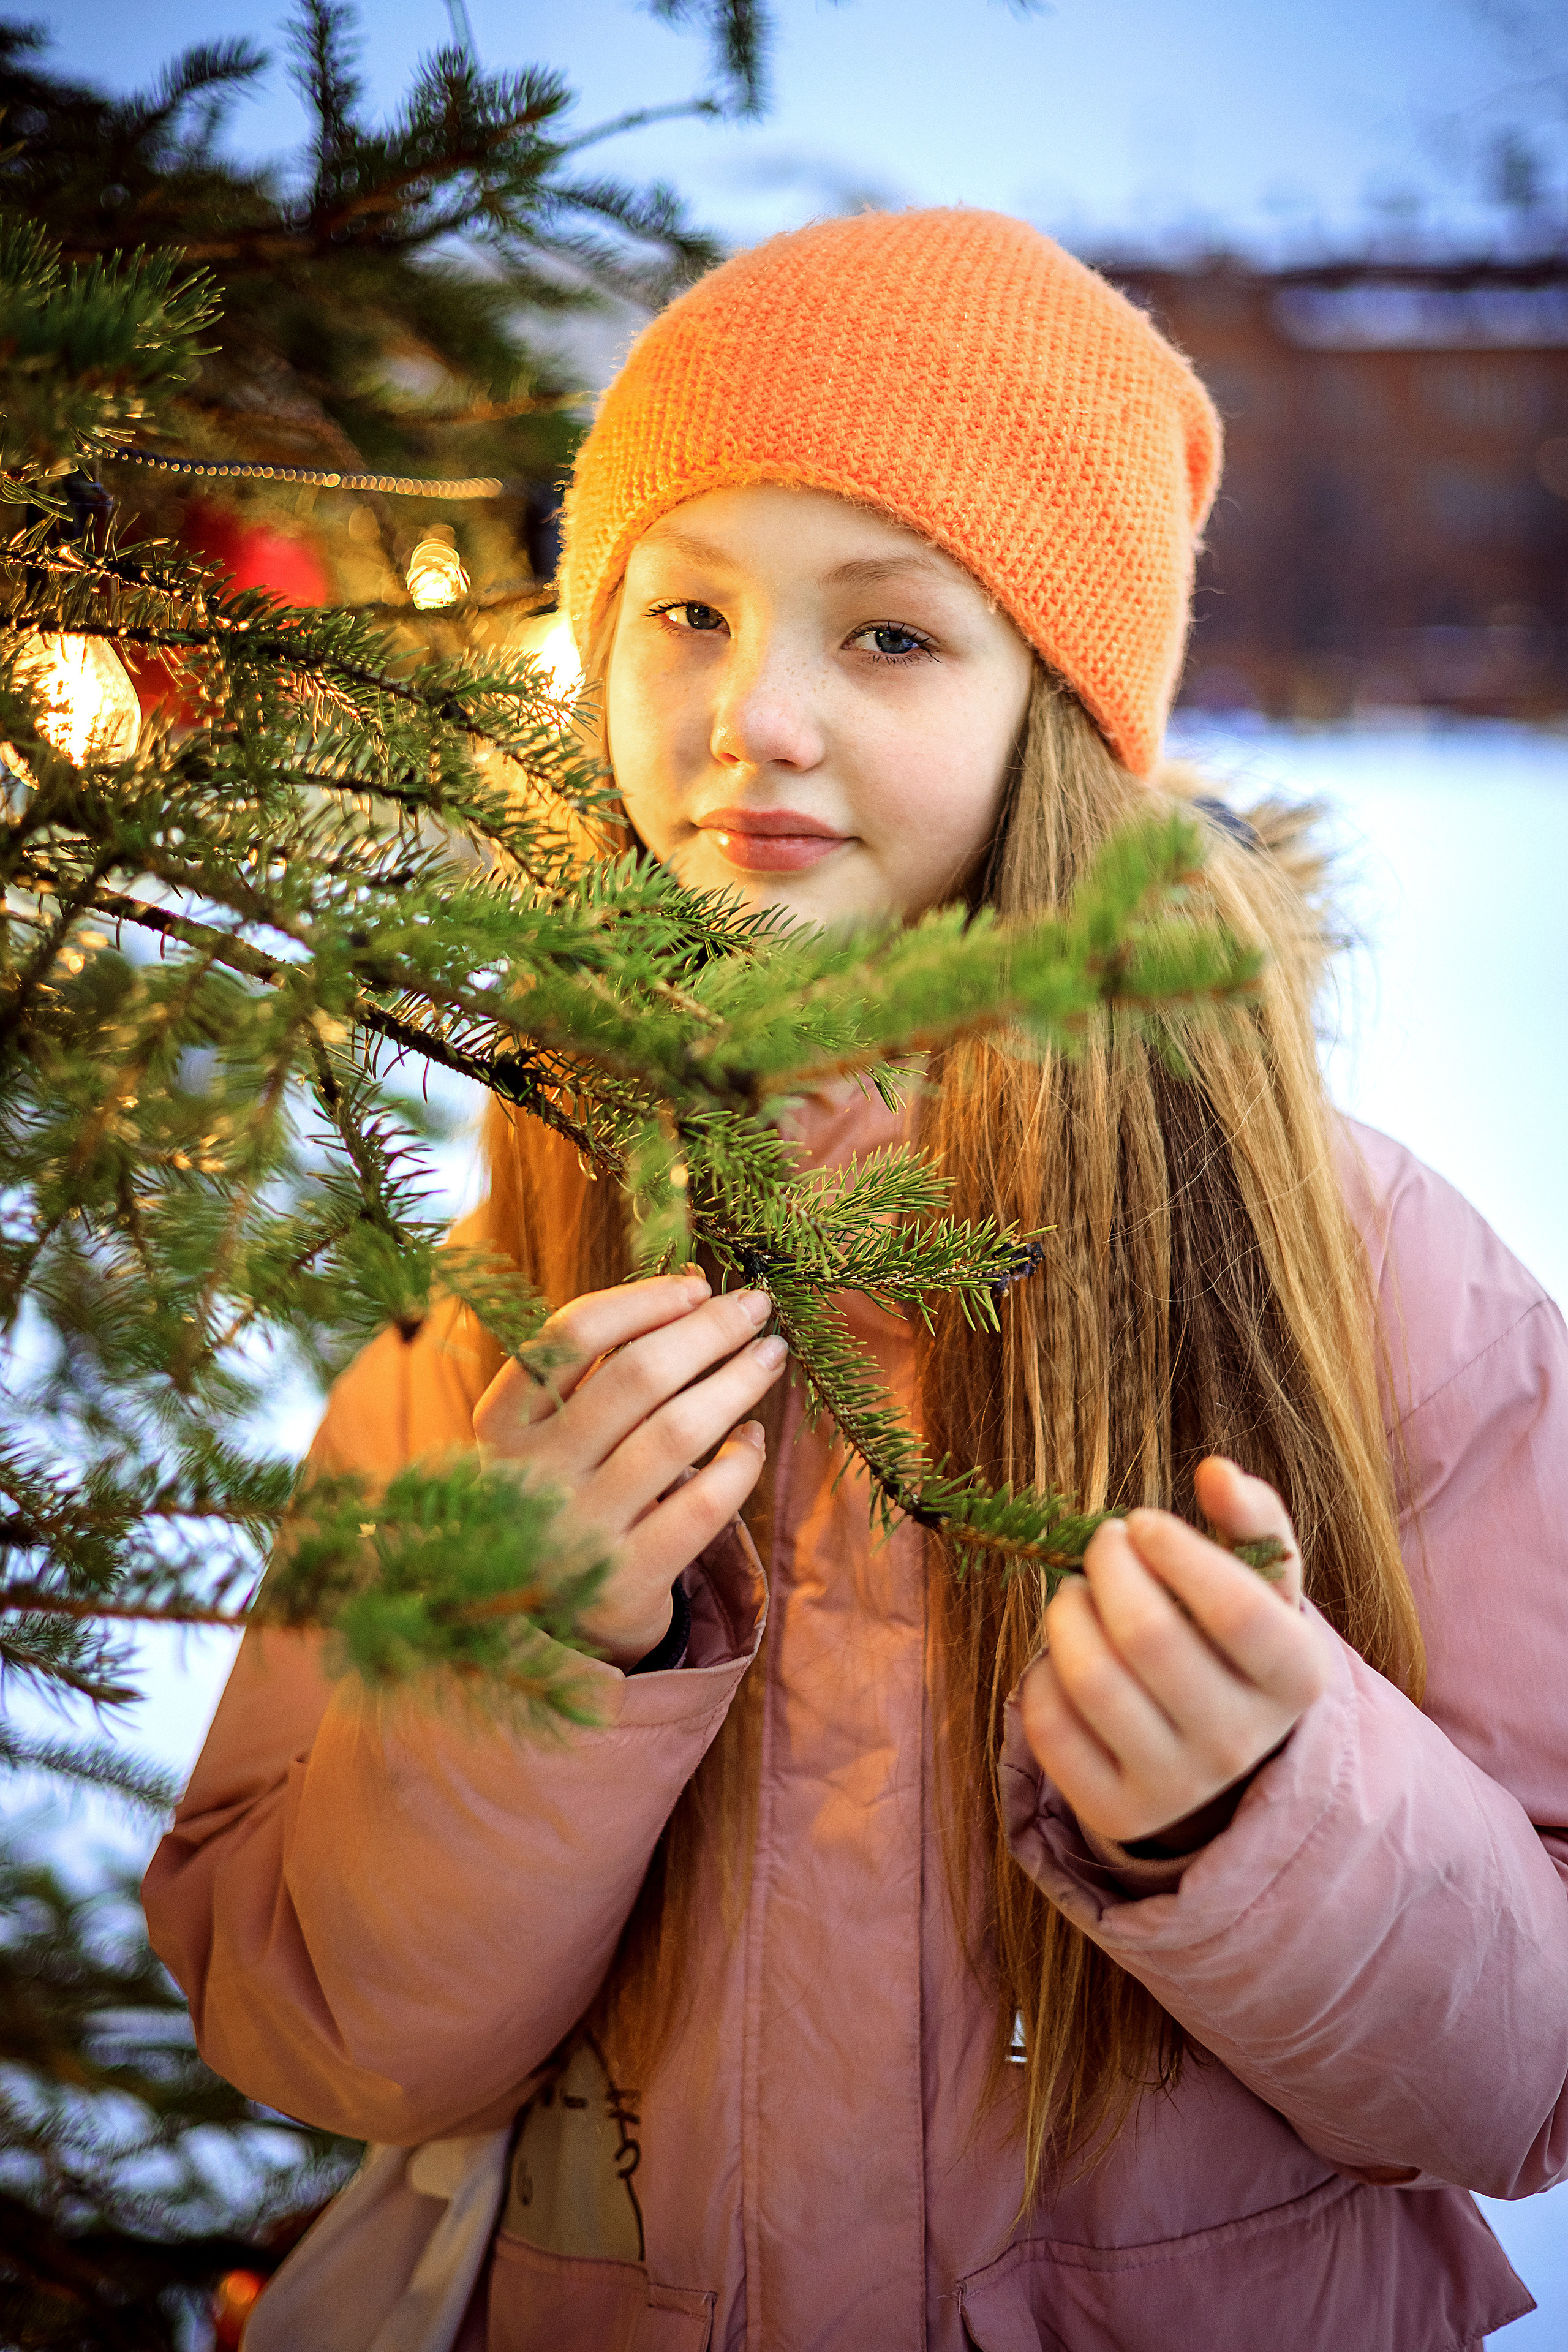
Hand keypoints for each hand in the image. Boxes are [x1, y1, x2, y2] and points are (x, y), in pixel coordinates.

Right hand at [471, 1273, 785, 1668]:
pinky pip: (704, 1506)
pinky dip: (740, 1463)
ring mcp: (577, 1532)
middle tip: (756, 1306)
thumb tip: (692, 1288)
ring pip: (678, 1433)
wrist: (542, 1619)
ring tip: (770, 1356)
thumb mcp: (548, 1432)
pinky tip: (753, 1438)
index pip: (571, 1335)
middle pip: (638, 1376)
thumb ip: (598, 1367)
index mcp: (499, 1425)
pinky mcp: (626, 1582)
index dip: (643, 1301)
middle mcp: (530, 1476)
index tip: (697, 1286)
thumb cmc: (562, 1492)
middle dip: (709, 1331)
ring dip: (737, 1382)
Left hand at [1017, 1458, 1332, 1851]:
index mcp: (1295, 1676)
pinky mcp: (1117, 1810)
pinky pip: (1051, 1727)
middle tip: (1102, 1543)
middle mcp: (1242, 1743)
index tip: (1143, 1522)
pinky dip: (1040, 1674)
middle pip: (1150, 1636)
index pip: (1236, 1609)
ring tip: (1075, 1591)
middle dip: (1108, 1567)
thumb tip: (1216, 1471)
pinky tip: (1063, 1654)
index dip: (1177, 1551)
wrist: (1215, 1740)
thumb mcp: (1263, 1576)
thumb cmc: (1231, 1633)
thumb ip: (1252, 1515)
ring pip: (1093, 1681)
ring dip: (1067, 1613)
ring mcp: (1179, 1786)